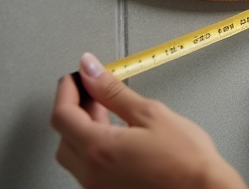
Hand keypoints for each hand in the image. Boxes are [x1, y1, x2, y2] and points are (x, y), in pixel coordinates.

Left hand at [51, 53, 246, 188]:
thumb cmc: (185, 159)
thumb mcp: (150, 113)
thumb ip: (114, 91)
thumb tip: (92, 72)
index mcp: (99, 149)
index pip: (63, 115)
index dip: (67, 90)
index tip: (77, 75)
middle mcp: (91, 173)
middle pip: (63, 136)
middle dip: (74, 109)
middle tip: (93, 90)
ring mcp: (98, 187)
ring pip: (74, 153)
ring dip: (83, 128)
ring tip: (105, 109)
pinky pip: (88, 167)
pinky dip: (94, 146)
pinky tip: (114, 134)